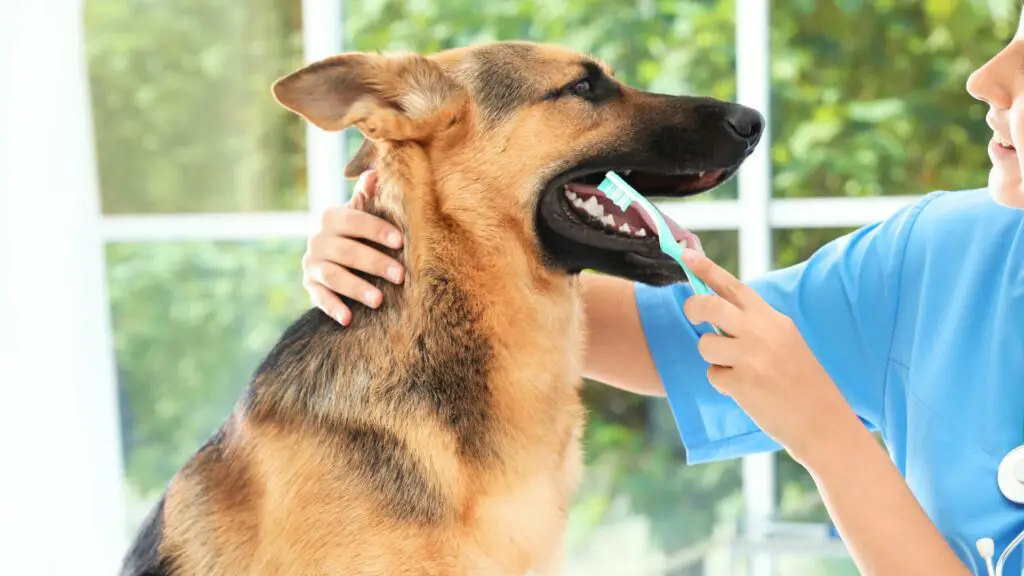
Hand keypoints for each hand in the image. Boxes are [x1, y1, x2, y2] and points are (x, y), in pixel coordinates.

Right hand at [302, 170, 404, 325]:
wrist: (332, 254)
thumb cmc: (358, 231)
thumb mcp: (362, 211)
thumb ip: (369, 193)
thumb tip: (379, 168)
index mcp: (332, 217)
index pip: (355, 221)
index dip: (377, 230)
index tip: (400, 241)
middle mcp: (317, 239)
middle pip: (347, 251)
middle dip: (375, 263)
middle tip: (401, 275)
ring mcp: (312, 263)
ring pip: (334, 275)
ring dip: (356, 288)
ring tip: (379, 300)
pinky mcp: (310, 285)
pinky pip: (319, 297)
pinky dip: (332, 307)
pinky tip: (348, 319)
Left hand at [680, 248, 858, 464]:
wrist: (823, 421)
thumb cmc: (801, 381)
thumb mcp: (785, 341)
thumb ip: (755, 325)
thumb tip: (716, 312)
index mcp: (772, 318)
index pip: (733, 286)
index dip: (706, 269)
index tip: (685, 253)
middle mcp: (761, 331)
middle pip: (709, 305)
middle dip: (693, 307)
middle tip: (693, 315)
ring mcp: (751, 356)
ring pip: (705, 344)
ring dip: (713, 358)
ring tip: (737, 370)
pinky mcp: (742, 382)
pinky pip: (713, 375)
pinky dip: (723, 383)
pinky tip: (747, 391)